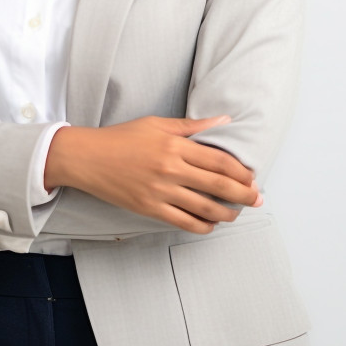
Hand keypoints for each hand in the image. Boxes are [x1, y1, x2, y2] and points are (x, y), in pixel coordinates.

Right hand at [44, 115, 262, 233]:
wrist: (87, 158)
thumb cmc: (121, 137)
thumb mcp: (156, 124)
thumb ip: (191, 126)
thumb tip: (223, 120)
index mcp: (174, 146)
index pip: (218, 160)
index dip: (240, 171)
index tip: (252, 176)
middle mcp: (170, 170)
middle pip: (218, 185)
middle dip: (243, 194)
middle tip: (258, 199)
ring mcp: (160, 192)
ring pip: (204, 208)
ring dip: (226, 213)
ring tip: (236, 214)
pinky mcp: (150, 209)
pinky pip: (183, 222)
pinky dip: (202, 226)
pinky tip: (210, 224)